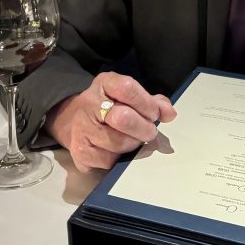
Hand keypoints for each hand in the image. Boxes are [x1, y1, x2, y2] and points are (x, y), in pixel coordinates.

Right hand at [44, 72, 176, 172]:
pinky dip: (119, 158)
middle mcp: (89, 103)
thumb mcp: (128, 96)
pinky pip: (109, 161)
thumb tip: (169, 113)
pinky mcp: (80, 152)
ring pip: (118, 143)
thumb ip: (152, 102)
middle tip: (149, 132)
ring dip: (133, 144)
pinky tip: (118, 150)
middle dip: (144, 128)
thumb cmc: (110, 107)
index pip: (127, 88)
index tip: (154, 113)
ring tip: (133, 140)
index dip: (146, 103)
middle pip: (123, 118)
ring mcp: (82, 128)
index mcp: (105, 83)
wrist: (74, 121)